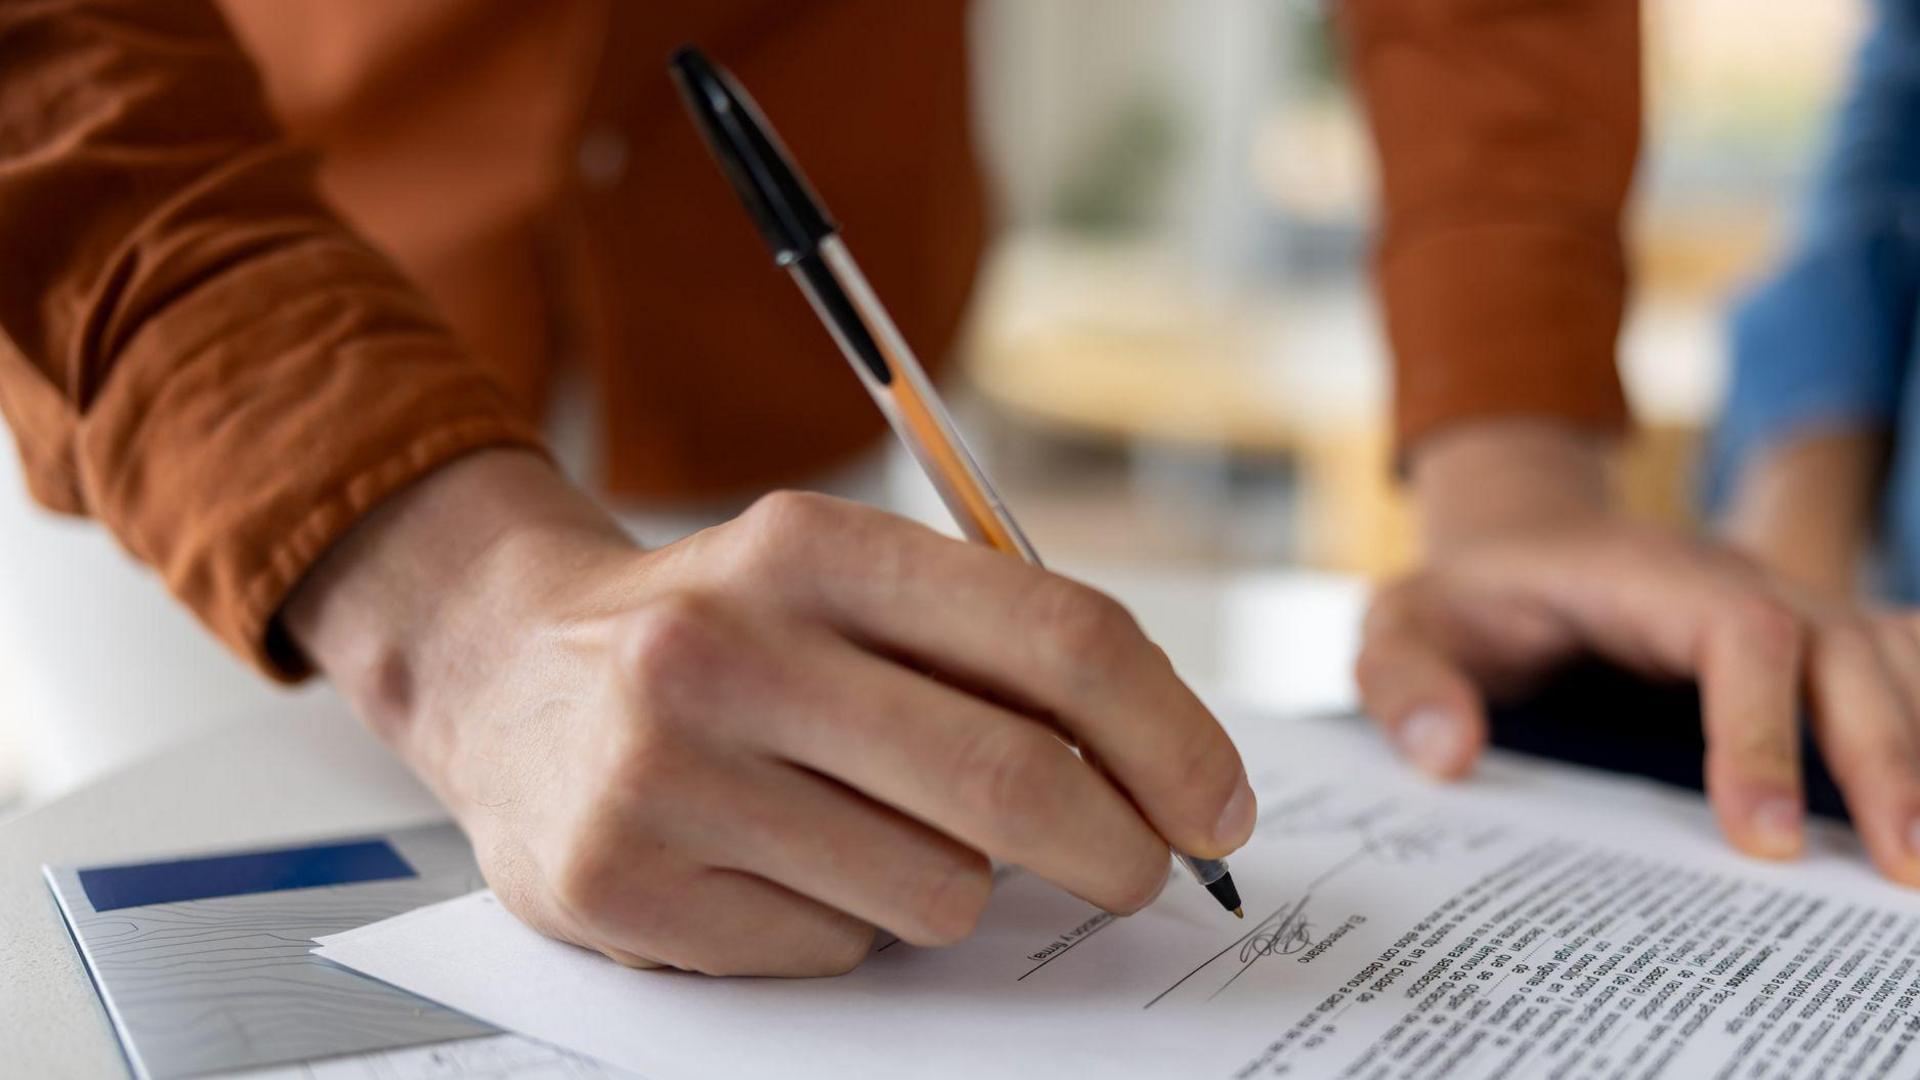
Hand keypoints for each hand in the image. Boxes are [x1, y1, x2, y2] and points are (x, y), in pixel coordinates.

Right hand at [283, 450, 1255, 975]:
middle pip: (1012, 782)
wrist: (504, 672)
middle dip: (1117, 849)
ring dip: (948, 882)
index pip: (1057, 638)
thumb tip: (1162, 771)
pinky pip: (834, 950)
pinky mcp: (622, 884)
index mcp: (811, 545)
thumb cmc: (722, 630)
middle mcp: (728, 647)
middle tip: (1139, 870)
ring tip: (868, 828)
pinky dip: (843, 924)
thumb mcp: (839, 581)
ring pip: (934, 890)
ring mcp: (666, 773)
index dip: (1171, 735)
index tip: (1218, 804)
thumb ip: (986, 649)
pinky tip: (777, 864)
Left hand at [1363, 422, 1919, 884]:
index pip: (1739, 634)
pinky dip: (1910, 728)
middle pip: (1841, 650)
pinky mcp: (1799, 654)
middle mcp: (1735, 584)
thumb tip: (1447, 754)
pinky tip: (1912, 807)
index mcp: (1645, 576)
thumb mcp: (1400, 624)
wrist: (1513, 547)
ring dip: (1914, 746)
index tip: (1762, 836)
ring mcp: (1781, 613)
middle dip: (1881, 756)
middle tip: (1902, 865)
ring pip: (1883, 659)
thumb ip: (1405, 681)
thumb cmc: (1465, 597)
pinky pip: (1882, 677)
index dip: (1760, 730)